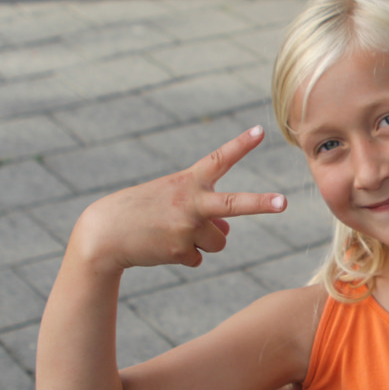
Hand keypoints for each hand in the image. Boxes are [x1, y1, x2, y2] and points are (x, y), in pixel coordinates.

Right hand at [75, 126, 285, 269]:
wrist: (104, 234)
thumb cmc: (143, 209)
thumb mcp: (174, 198)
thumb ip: (204, 207)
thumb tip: (227, 229)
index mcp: (188, 181)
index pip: (219, 159)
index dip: (241, 145)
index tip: (261, 131)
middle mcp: (191, 202)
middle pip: (235, 204)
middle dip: (261, 204)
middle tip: (284, 203)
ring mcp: (186, 228)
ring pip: (220, 240)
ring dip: (204, 241)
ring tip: (173, 233)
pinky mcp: (179, 251)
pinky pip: (199, 258)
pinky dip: (186, 256)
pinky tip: (163, 246)